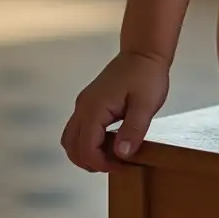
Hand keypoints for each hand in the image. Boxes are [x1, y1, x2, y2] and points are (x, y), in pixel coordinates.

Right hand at [61, 50, 169, 172]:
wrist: (144, 52)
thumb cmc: (147, 76)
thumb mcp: (146, 104)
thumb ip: (133, 129)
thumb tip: (121, 155)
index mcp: (94, 108)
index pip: (85, 148)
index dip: (101, 164)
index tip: (123, 165)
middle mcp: (82, 107)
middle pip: (71, 146)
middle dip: (91, 162)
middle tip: (116, 164)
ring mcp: (84, 104)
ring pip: (71, 139)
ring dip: (87, 153)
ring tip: (112, 155)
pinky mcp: (89, 103)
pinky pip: (80, 129)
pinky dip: (89, 142)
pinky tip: (110, 142)